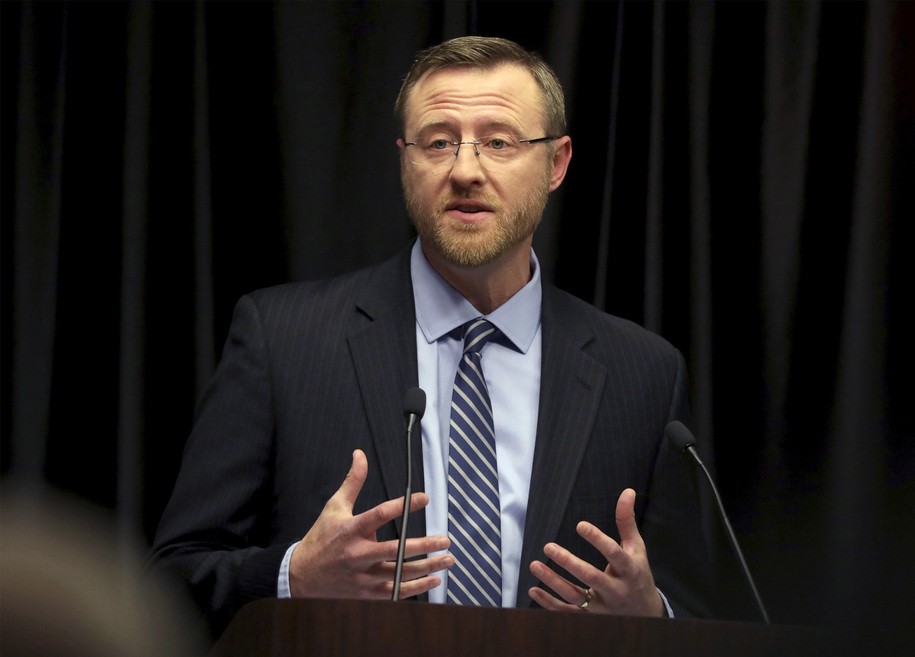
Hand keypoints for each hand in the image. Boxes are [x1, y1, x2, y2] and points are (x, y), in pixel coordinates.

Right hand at [289, 449, 451, 598]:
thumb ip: (352, 481)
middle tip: (445, 540)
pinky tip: (433, 580)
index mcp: (351, 529)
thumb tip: (360, 454)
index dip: (404, 505)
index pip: (381, 514)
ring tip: (447, 559)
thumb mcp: (334, 506)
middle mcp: (358, 554)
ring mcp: (362, 576)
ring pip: (399, 574)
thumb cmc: (321, 537)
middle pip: (395, 550)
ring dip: (426, 567)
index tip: (424, 498)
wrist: (301, 575)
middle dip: (423, 545)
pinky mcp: (365, 593)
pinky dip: (416, 588)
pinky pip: (395, 592)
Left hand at [528, 488, 663, 616]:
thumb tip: (627, 491)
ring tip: (535, 564)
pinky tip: (533, 590)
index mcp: (629, 570)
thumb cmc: (637, 573)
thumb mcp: (636, 548)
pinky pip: (567, 613)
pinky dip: (549, 603)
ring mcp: (603, 607)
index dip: (598, 540)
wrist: (646, 615)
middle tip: (549, 546)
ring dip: (553, 582)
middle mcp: (616, 590)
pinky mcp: (591, 619)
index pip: (614, 554)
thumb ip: (627, 521)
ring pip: (575, 596)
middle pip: (591, 577)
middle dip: (570, 563)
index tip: (580, 525)